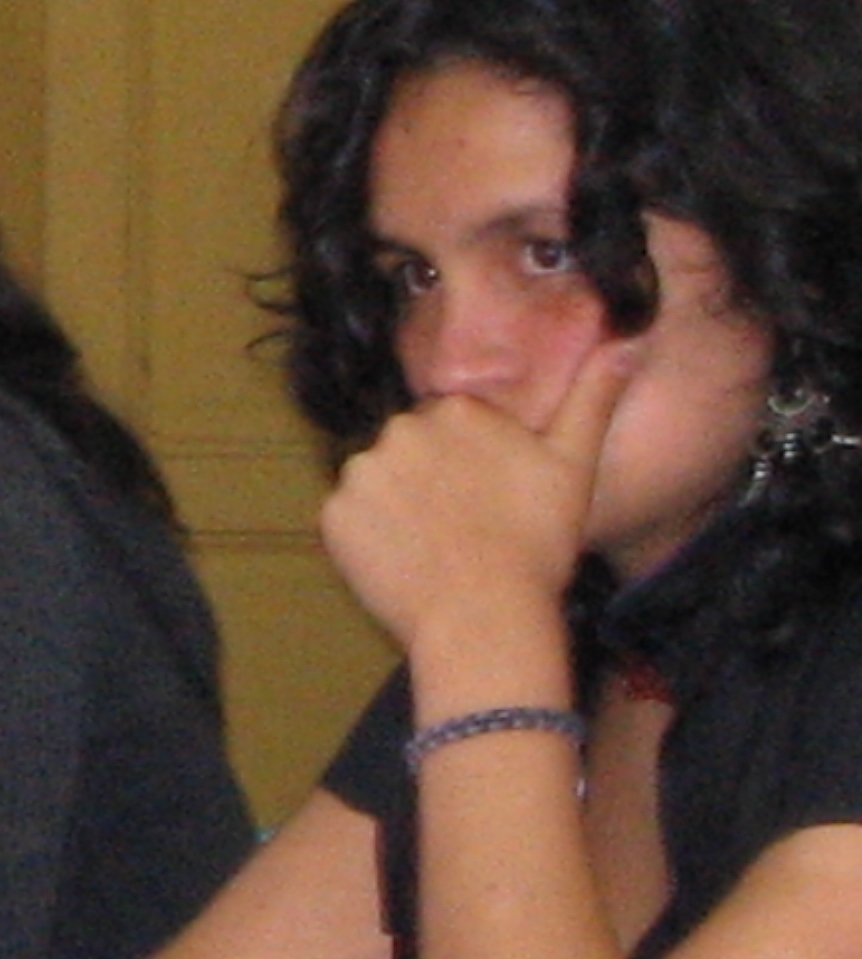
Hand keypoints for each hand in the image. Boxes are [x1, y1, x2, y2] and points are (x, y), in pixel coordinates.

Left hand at [321, 340, 633, 651]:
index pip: (451, 424)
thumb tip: (625, 342)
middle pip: (409, 448)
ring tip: (433, 544)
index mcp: (455, 411)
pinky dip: (367, 537)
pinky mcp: (333, 515)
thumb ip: (591, 399)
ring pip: (378, 481)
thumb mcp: (575, 466)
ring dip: (396, 505)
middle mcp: (399, 430)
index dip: (469, 461)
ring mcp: (361, 472)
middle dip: (428, 477)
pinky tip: (401, 559)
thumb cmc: (536, 545)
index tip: (485, 495)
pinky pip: (348, 518)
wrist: (484, 617)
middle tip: (460, 522)